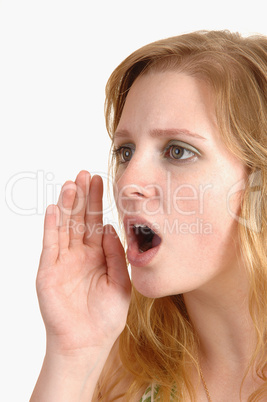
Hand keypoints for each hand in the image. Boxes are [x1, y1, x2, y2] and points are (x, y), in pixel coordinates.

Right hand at [36, 170, 130, 355]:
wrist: (88, 342)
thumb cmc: (107, 316)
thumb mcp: (121, 282)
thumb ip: (116, 254)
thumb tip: (109, 227)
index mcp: (98, 256)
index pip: (96, 223)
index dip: (97, 203)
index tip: (100, 182)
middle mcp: (79, 255)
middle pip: (79, 220)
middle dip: (82, 198)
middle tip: (84, 175)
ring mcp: (63, 261)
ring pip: (64, 227)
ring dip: (66, 206)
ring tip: (70, 185)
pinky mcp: (49, 271)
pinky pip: (50, 245)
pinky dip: (50, 227)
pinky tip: (52, 209)